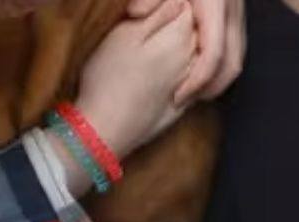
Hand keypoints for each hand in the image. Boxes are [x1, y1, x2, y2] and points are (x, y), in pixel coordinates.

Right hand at [74, 0, 196, 159]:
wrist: (104, 131)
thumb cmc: (107, 79)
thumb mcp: (124, 34)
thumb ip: (156, 12)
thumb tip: (178, 2)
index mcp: (179, 37)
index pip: (186, 7)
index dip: (166, 6)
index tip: (143, 15)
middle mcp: (193, 59)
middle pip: (194, 30)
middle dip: (176, 25)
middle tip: (144, 34)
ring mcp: (190, 84)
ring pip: (194, 54)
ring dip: (178, 48)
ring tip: (149, 55)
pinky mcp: (183, 104)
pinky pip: (191, 79)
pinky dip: (181, 72)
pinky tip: (155, 77)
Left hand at [130, 0, 246, 102]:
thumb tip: (137, 12)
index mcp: (215, 3)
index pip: (213, 54)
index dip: (197, 81)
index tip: (177, 98)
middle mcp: (231, 10)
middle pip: (231, 63)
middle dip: (210, 89)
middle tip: (181, 101)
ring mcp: (237, 13)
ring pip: (236, 58)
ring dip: (217, 80)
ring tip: (188, 92)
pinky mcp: (235, 15)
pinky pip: (234, 48)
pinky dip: (219, 66)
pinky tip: (195, 71)